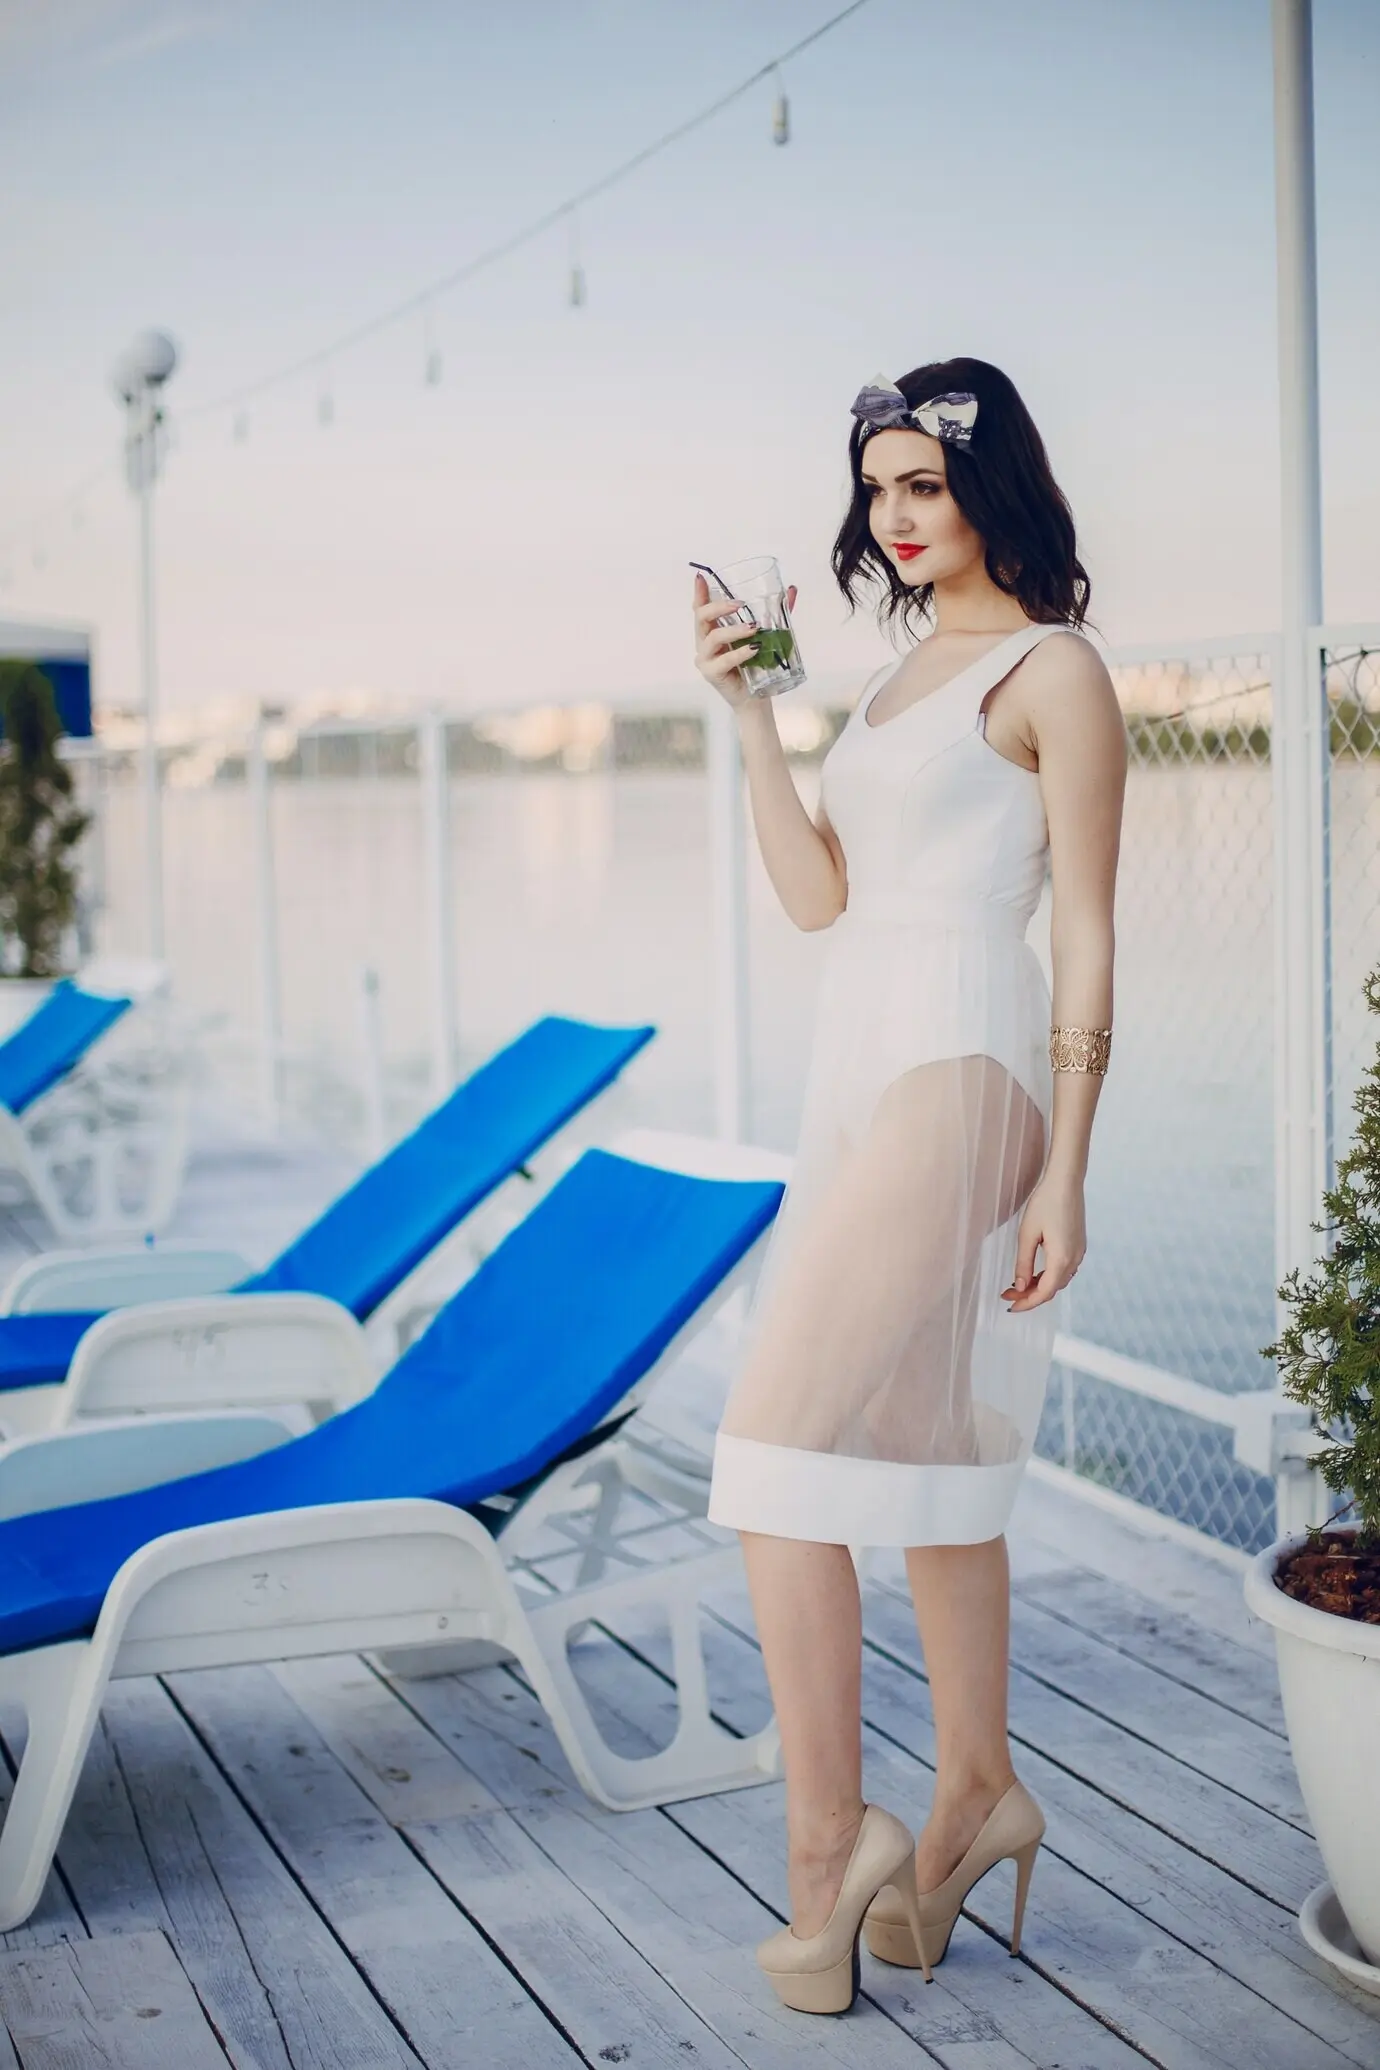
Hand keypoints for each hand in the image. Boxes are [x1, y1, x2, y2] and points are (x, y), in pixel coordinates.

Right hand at [693, 571, 797, 708]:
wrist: (756, 699)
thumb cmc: (756, 666)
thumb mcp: (766, 635)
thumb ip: (776, 614)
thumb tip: (791, 590)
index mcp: (713, 630)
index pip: (701, 608)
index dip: (699, 592)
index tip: (701, 577)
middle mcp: (705, 642)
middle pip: (701, 617)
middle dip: (719, 607)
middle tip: (740, 604)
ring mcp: (706, 659)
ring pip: (712, 637)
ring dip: (734, 630)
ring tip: (753, 628)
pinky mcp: (712, 674)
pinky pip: (723, 660)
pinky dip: (739, 653)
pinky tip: (753, 649)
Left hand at [1002, 1171, 1085, 1311]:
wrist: (1066, 1182)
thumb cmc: (1045, 1203)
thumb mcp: (1027, 1234)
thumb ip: (1023, 1264)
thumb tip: (1020, 1287)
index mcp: (1061, 1259)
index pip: (1044, 1293)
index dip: (1026, 1303)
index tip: (1009, 1306)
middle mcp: (1074, 1260)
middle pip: (1052, 1289)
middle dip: (1030, 1295)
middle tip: (1007, 1294)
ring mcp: (1079, 1253)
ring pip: (1058, 1280)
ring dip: (1039, 1286)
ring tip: (1018, 1285)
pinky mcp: (1079, 1245)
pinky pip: (1064, 1269)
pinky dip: (1048, 1276)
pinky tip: (1034, 1272)